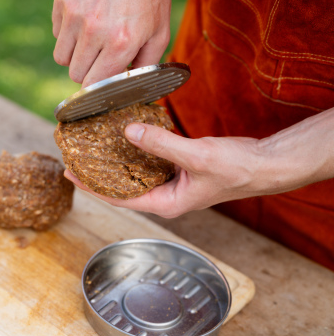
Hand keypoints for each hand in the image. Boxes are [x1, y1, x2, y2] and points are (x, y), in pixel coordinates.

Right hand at [52, 0, 170, 86]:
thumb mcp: (159, 32)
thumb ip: (146, 65)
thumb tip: (130, 88)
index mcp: (120, 42)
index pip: (92, 84)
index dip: (97, 87)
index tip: (101, 84)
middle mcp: (94, 30)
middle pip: (75, 73)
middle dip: (87, 70)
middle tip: (100, 59)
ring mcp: (75, 14)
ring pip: (61, 56)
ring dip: (75, 54)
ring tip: (91, 41)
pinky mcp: (63, 1)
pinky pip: (57, 33)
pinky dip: (68, 32)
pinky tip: (85, 20)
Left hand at [65, 123, 265, 217]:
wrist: (265, 165)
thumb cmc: (237, 169)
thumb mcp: (197, 156)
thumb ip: (161, 144)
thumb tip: (129, 131)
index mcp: (165, 203)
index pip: (118, 198)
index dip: (92, 187)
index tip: (70, 174)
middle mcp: (165, 197)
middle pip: (122, 188)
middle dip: (98, 175)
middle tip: (75, 160)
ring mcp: (171, 184)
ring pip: (135, 174)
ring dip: (116, 162)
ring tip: (93, 150)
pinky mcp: (179, 171)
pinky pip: (150, 162)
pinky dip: (137, 151)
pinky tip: (125, 138)